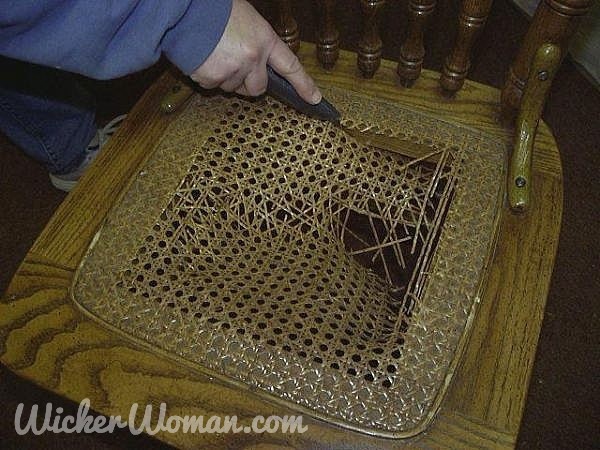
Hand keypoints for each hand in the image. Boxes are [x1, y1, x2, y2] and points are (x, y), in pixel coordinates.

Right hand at [190, 0, 321, 103]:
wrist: (184, 8)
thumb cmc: (215, 10)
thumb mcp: (247, 19)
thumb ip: (258, 43)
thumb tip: (260, 61)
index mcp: (264, 40)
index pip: (290, 66)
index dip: (304, 85)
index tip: (314, 99)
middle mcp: (252, 58)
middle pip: (258, 88)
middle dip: (249, 83)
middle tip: (236, 66)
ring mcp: (232, 70)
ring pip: (233, 88)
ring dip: (226, 77)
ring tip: (215, 53)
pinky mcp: (212, 78)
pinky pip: (213, 86)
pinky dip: (208, 76)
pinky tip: (203, 58)